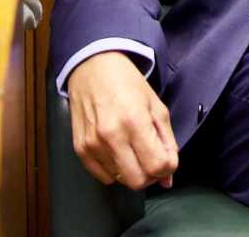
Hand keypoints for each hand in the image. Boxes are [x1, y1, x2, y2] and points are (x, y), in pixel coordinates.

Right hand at [67, 51, 177, 188]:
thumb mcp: (156, 106)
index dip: (167, 167)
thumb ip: (167, 142)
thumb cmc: (127, 83)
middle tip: (152, 159)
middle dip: (151, 175)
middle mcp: (111, 135)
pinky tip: (118, 151)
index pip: (157, 166)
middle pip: (138, 181)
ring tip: (132, 148)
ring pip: (120, 180)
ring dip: (132, 170)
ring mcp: (93, 144)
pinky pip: (102, 176)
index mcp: (135, 121)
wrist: (93, 68)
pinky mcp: (80, 148)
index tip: (167, 160)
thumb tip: (168, 176)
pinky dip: (114, 169)